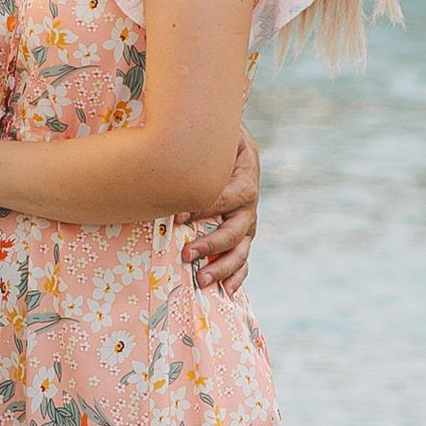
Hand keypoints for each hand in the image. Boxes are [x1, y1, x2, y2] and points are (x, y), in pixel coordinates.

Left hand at [188, 129, 258, 293]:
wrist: (230, 142)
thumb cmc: (216, 137)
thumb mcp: (218, 133)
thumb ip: (205, 141)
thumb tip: (177, 147)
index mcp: (245, 179)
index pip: (227, 198)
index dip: (205, 209)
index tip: (179, 218)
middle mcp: (249, 205)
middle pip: (236, 230)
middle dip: (211, 245)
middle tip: (186, 255)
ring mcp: (247, 221)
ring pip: (240, 249)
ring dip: (222, 266)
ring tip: (201, 280)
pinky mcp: (243, 232)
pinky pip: (243, 257)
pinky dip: (236, 275)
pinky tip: (226, 291)